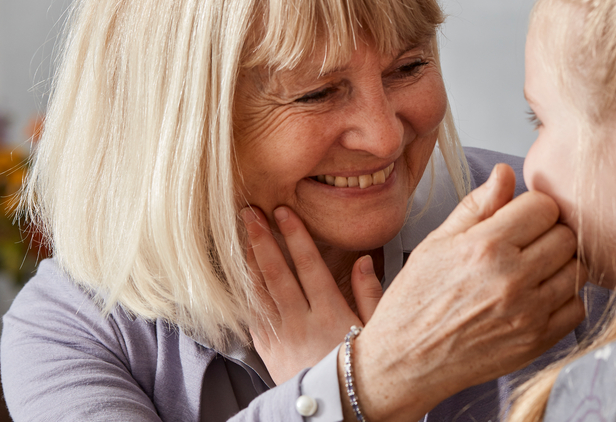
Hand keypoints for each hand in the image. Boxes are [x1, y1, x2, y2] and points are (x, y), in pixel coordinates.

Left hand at [244, 205, 383, 384]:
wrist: (339, 410)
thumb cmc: (363, 370)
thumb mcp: (377, 330)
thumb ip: (370, 294)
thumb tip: (363, 260)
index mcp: (331, 313)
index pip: (309, 266)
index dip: (296, 237)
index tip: (284, 213)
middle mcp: (302, 322)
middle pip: (277, 273)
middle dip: (263, 240)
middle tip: (250, 213)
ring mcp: (282, 337)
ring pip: (260, 291)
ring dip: (248, 260)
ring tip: (241, 235)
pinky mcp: (268, 351)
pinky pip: (252, 315)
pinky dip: (244, 292)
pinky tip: (238, 275)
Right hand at [346, 164, 584, 421]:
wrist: (405, 361)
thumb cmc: (416, 300)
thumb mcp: (437, 242)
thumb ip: (477, 206)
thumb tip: (506, 172)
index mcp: (486, 247)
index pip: (544, 207)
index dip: (532, 208)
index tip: (520, 218)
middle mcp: (512, 279)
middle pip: (566, 236)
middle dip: (549, 233)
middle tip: (528, 244)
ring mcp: (528, 313)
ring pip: (578, 270)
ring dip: (561, 265)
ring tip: (535, 270)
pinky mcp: (537, 342)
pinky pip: (578, 308)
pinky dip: (565, 299)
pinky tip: (539, 297)